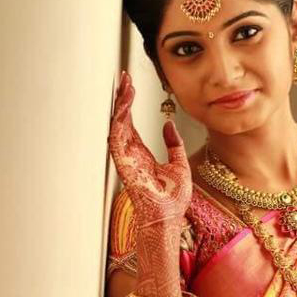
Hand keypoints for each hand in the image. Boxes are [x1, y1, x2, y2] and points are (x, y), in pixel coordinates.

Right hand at [107, 71, 191, 228]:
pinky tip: (121, 108)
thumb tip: (169, 124)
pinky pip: (117, 140)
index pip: (131, 123)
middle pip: (122, 120)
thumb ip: (174, 144)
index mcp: (141, 153)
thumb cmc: (172, 199)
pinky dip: (118, 123)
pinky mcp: (124, 165)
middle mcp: (130, 154)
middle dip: (121, 99)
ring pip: (117, 126)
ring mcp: (125, 159)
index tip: (129, 84)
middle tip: (123, 78)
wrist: (169, 218)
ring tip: (123, 87)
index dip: (129, 103)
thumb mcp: (179, 164)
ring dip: (119, 107)